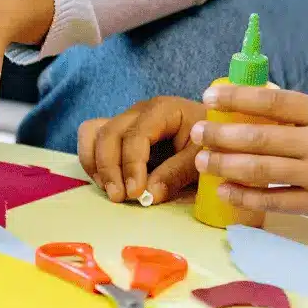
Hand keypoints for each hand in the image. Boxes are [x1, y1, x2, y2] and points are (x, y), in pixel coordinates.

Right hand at [78, 96, 209, 205]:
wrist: (214, 136)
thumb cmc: (210, 143)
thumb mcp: (201, 158)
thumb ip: (177, 173)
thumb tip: (148, 194)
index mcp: (162, 110)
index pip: (136, 135)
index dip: (132, 165)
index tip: (135, 193)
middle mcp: (138, 112)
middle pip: (109, 134)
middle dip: (110, 168)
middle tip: (119, 197)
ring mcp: (125, 121)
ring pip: (93, 133)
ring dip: (96, 164)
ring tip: (111, 190)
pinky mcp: (118, 134)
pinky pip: (92, 139)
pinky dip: (93, 162)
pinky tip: (107, 183)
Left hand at [193, 82, 307, 226]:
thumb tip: (262, 104)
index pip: (275, 100)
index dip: (238, 97)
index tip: (211, 96)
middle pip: (259, 136)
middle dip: (221, 134)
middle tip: (197, 132)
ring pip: (260, 169)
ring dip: (225, 164)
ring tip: (202, 160)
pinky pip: (273, 201)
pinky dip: (245, 196)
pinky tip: (225, 190)